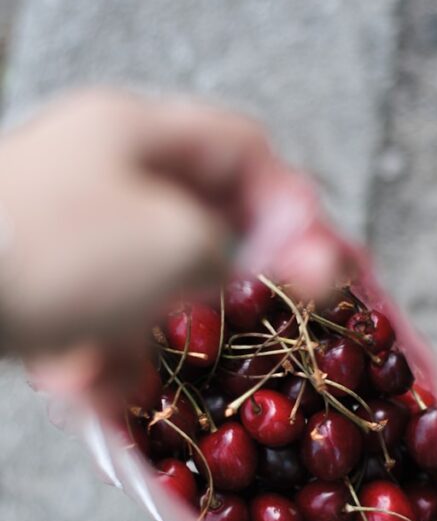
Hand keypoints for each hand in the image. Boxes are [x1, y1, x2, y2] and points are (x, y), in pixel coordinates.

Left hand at [0, 90, 348, 357]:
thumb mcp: (174, 245)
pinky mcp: (36, 280)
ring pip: (146, 282)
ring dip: (154, 333)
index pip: (241, 148)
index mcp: (136, 135)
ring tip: (133, 366)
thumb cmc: (55, 255)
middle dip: (225, 279)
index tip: (316, 259)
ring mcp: (66, 228)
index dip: (290, 203)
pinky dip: (101, 354)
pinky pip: (95, 315)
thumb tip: (302, 258)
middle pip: (199, 217)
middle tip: (252, 319)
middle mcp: (102, 172)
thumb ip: (246, 251)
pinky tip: (85, 385)